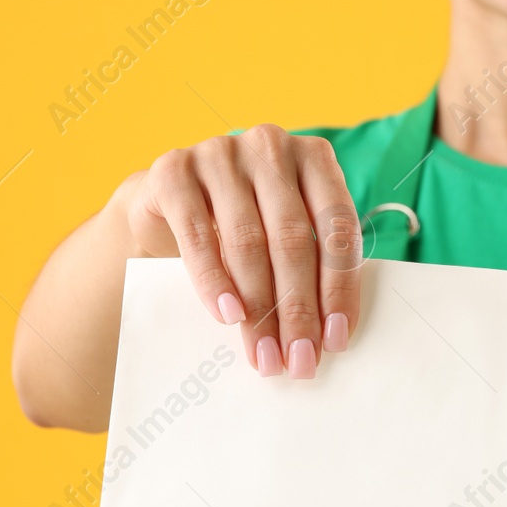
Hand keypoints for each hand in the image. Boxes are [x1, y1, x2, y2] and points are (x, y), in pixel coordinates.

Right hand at [121, 125, 362, 377]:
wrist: (167, 202)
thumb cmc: (245, 225)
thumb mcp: (284, 235)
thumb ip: (311, 264)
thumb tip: (328, 337)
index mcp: (315, 157)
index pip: (338, 227)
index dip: (339, 288)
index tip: (336, 340)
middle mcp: (271, 146)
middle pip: (293, 239)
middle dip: (298, 309)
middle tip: (299, 360)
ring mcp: (220, 152)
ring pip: (248, 241)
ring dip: (259, 308)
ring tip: (264, 354)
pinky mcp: (173, 170)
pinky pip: (198, 235)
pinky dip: (214, 282)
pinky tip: (229, 316)